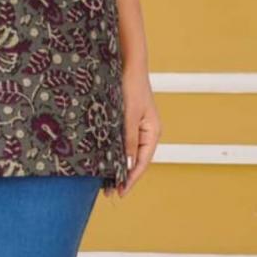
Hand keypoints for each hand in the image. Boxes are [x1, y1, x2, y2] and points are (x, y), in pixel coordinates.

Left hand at [105, 66, 161, 197]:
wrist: (128, 63)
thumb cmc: (131, 86)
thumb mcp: (129, 115)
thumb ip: (128, 140)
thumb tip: (126, 165)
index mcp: (153, 132)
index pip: (142, 163)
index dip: (131, 179)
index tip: (120, 193)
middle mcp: (147, 132)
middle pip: (136, 160)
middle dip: (123, 176)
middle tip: (109, 192)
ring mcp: (137, 126)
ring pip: (128, 152)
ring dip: (118, 165)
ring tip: (105, 181)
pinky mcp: (127, 120)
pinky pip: (121, 141)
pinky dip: (114, 152)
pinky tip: (104, 159)